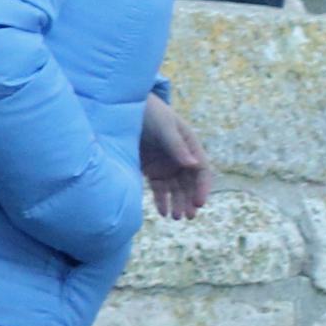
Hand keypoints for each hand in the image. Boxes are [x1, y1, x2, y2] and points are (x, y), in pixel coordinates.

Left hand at [141, 93, 210, 220]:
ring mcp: (165, 164)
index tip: (199, 203)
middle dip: (190, 200)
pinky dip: (162, 200)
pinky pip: (159, 188)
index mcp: (190, 145)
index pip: (202, 170)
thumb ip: (176, 146)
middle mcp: (180, 157)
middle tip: (188, 216)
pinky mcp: (150, 169)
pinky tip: (163, 212)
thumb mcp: (164, 127)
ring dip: (177, 203)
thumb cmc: (148, 112)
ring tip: (176, 218)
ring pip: (175, 188)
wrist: (123, 107)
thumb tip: (194, 165)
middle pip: (189, 183)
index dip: (202, 187)